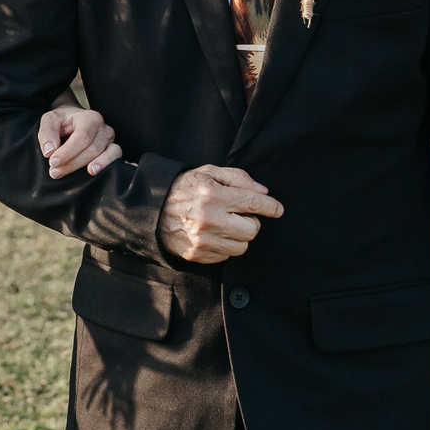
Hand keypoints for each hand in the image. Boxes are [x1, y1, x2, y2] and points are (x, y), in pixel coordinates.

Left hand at [39, 106, 122, 178]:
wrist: (72, 121)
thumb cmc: (62, 121)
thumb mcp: (50, 120)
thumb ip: (47, 133)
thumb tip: (50, 151)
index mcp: (89, 118)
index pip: (82, 137)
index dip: (68, 152)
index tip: (53, 162)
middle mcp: (103, 128)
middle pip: (92, 149)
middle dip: (72, 163)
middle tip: (54, 172)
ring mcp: (110, 140)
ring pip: (103, 155)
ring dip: (86, 167)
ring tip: (71, 176)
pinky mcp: (113, 150)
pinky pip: (115, 158)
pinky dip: (106, 166)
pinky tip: (93, 172)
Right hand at [156, 165, 282, 263]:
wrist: (152, 209)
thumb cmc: (183, 188)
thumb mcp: (208, 172)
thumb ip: (237, 178)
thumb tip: (263, 192)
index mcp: (212, 195)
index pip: (253, 203)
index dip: (270, 206)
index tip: (278, 209)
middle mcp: (209, 219)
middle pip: (251, 229)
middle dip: (250, 221)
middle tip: (239, 214)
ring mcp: (203, 240)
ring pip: (242, 246)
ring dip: (239, 236)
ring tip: (226, 225)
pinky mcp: (198, 255)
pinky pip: (226, 256)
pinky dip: (225, 246)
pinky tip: (215, 235)